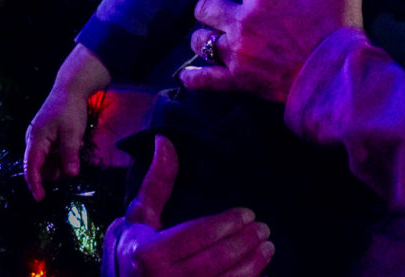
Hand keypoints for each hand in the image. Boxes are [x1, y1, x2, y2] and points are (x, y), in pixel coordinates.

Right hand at [24, 87, 89, 200]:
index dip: (35, 185)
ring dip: (60, 160)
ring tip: (74, 144)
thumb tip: (70, 175)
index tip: (41, 199)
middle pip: (40, 167)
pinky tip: (71, 141)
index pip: (31, 168)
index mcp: (35, 140)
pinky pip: (51, 153)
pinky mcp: (44, 137)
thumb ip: (69, 154)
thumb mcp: (72, 133)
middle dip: (56, 169)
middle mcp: (32, 141)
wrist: (70, 88)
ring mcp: (38, 139)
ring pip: (47, 161)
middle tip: (73, 156)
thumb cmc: (70, 110)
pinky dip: (61, 153)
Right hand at [106, 136, 273, 276]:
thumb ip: (157, 180)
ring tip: (268, 247)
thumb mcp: (141, 214)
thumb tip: (164, 139)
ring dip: (252, 265)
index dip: (226, 224)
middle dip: (244, 243)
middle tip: (264, 228)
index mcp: (148, 254)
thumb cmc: (136, 246)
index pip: (196, 236)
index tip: (249, 213)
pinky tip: (259, 270)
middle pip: (214, 261)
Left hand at [180, 0, 364, 102]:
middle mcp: (244, 21)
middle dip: (207, 7)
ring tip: (208, 38)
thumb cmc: (338, 33)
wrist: (336, 80)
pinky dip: (193, 77)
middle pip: (205, 7)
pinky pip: (203, 78)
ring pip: (200, 40)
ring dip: (202, 38)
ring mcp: (238, 52)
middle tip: (214, 9)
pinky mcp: (238, 80)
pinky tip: (188, 75)